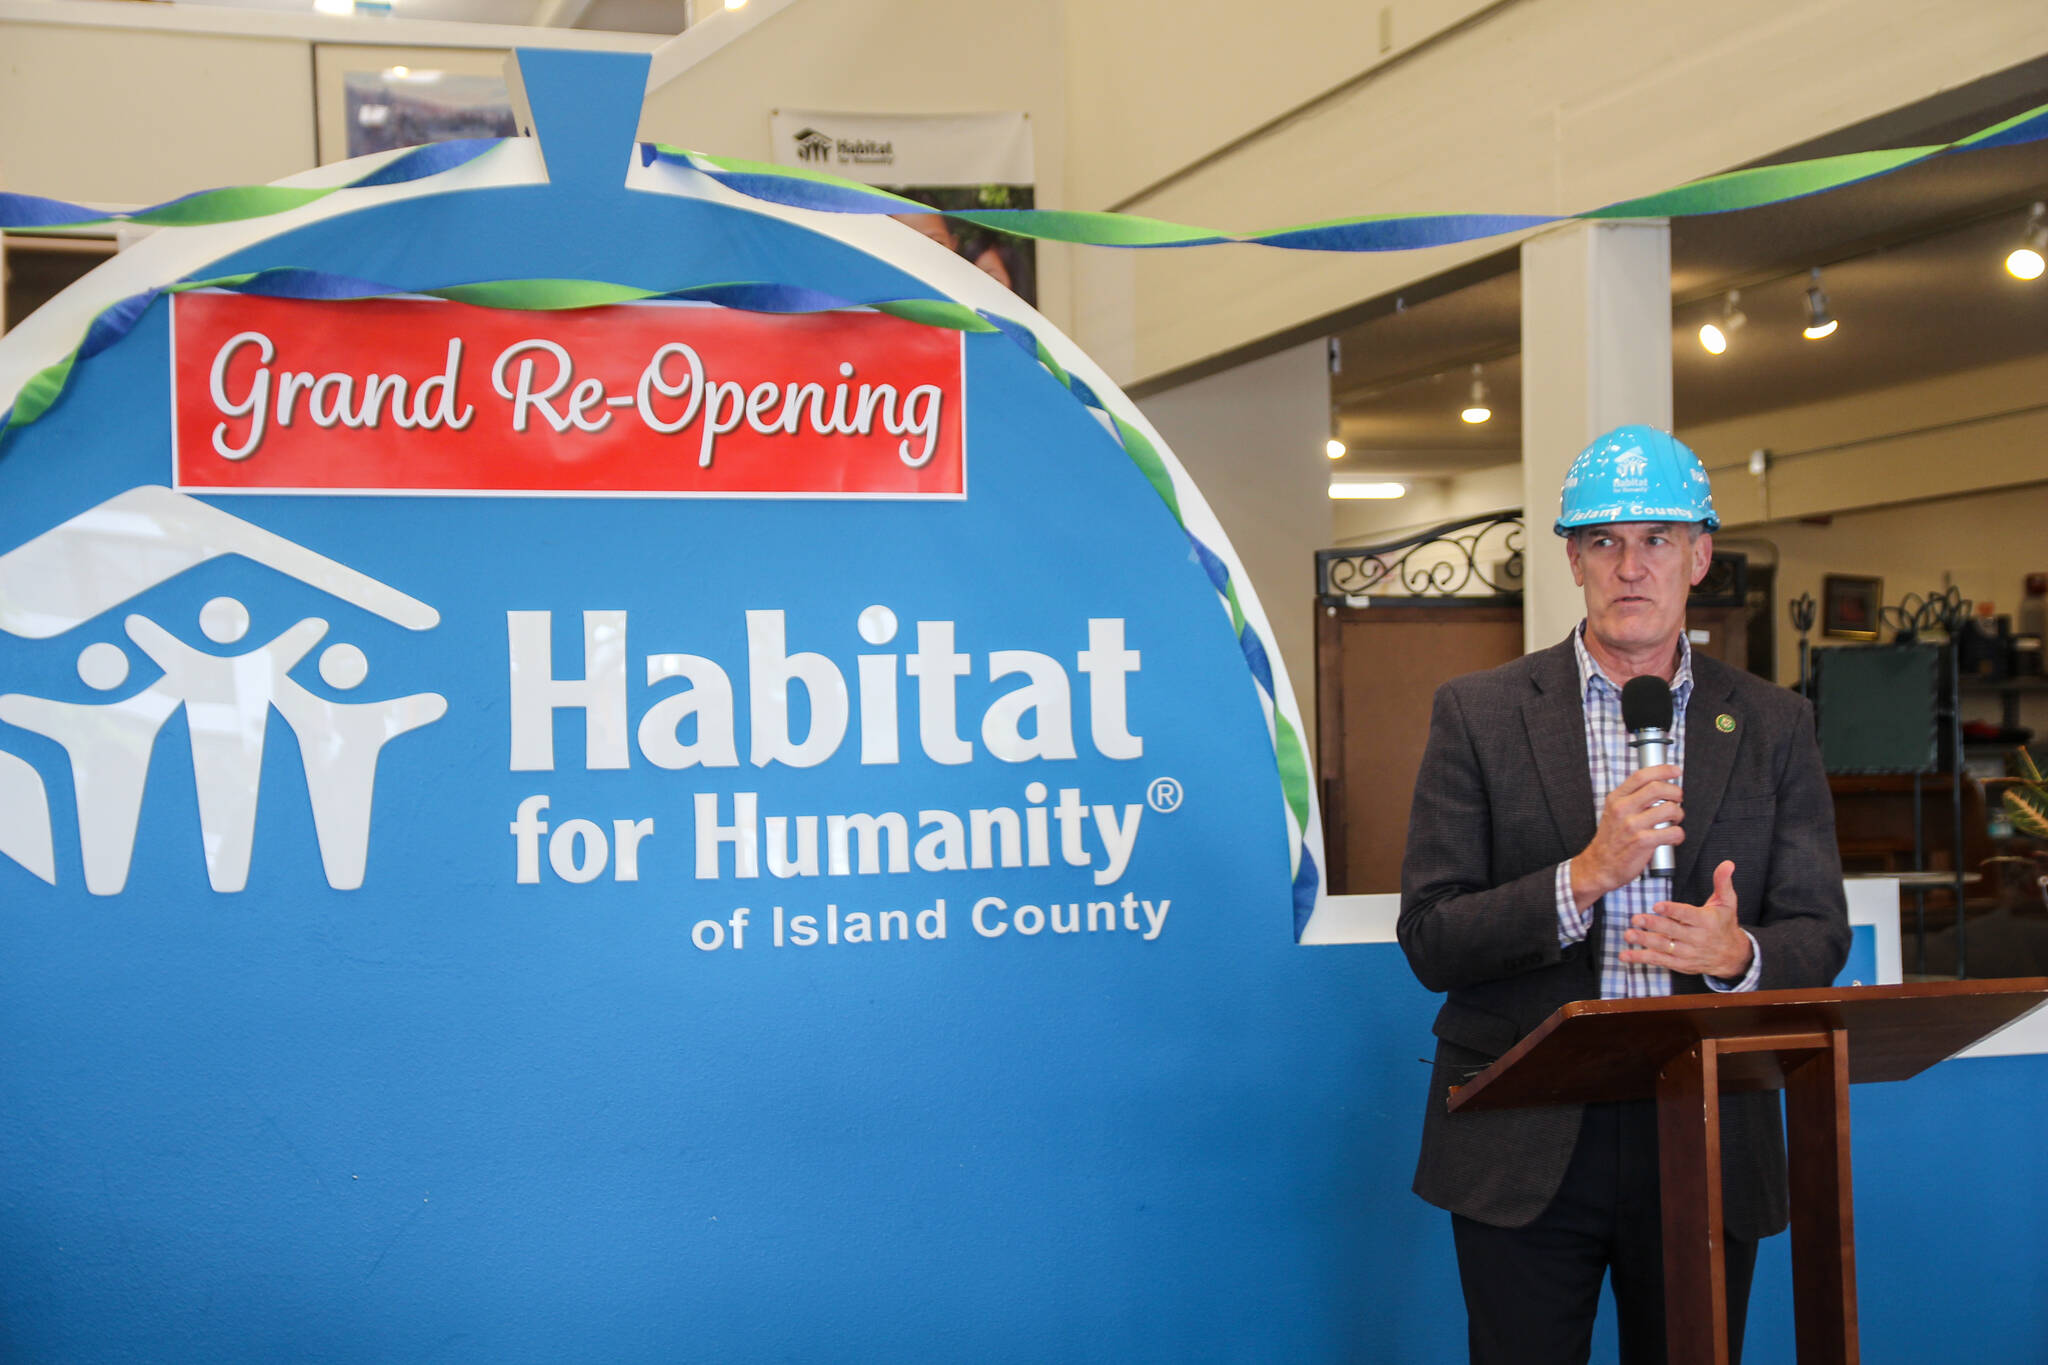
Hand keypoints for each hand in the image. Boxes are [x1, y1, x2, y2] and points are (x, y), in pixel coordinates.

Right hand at [1567, 763, 1683, 908]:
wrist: (1599, 866)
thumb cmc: (1611, 839)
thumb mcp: (1614, 812)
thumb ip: (1631, 797)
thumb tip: (1658, 786)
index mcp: (1616, 798)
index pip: (1641, 776)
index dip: (1663, 770)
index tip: (1675, 771)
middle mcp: (1623, 809)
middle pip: (1658, 788)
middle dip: (1676, 792)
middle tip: (1678, 799)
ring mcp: (1632, 825)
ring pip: (1669, 809)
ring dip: (1679, 814)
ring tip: (1674, 821)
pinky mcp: (1642, 842)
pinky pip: (1672, 832)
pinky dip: (1678, 835)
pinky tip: (1673, 837)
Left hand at [1621, 859, 1753, 978]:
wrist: (1732, 955)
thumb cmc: (1724, 924)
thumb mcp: (1727, 902)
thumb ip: (1722, 882)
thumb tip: (1727, 863)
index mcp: (1707, 922)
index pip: (1688, 915)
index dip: (1672, 910)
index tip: (1657, 905)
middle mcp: (1697, 939)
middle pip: (1672, 931)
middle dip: (1653, 925)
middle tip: (1636, 918)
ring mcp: (1687, 953)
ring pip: (1664, 947)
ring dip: (1644, 941)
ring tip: (1628, 934)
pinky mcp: (1679, 963)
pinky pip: (1659, 960)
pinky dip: (1641, 958)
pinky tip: (1625, 955)